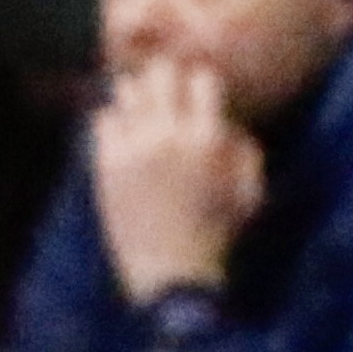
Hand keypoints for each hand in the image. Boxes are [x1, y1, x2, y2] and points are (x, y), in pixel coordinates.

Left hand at [92, 58, 263, 301]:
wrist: (172, 277)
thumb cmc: (217, 236)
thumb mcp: (250, 191)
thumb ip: (245, 148)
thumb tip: (227, 120)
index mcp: (209, 138)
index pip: (200, 78)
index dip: (197, 82)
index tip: (192, 95)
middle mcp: (171, 137)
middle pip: (161, 75)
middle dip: (163, 76)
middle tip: (161, 87)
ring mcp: (135, 151)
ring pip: (127, 93)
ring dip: (134, 95)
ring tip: (138, 107)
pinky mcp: (108, 168)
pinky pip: (102, 121)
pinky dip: (111, 120)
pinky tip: (118, 131)